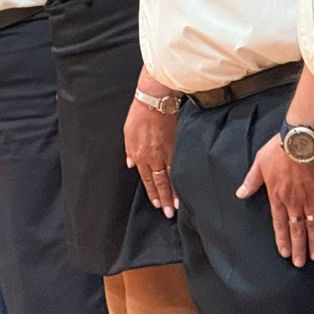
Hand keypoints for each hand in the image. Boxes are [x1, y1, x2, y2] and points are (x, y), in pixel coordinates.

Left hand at [124, 93, 178, 217]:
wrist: (154, 100)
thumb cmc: (139, 114)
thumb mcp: (128, 133)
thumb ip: (130, 151)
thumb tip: (131, 164)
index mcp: (139, 154)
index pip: (146, 179)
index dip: (152, 192)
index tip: (157, 204)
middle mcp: (152, 157)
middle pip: (158, 182)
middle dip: (163, 199)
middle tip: (169, 213)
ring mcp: (165, 153)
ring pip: (169, 177)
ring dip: (173, 193)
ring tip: (177, 206)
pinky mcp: (176, 146)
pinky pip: (178, 166)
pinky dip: (180, 178)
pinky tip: (185, 186)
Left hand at [236, 135, 313, 265]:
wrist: (303, 139)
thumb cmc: (279, 148)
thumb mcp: (259, 163)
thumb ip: (251, 181)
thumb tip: (240, 193)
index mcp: (277, 195)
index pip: (279, 223)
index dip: (282, 240)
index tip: (285, 253)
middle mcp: (294, 201)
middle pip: (296, 230)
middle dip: (298, 248)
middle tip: (301, 263)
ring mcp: (311, 199)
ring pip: (312, 227)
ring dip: (313, 243)